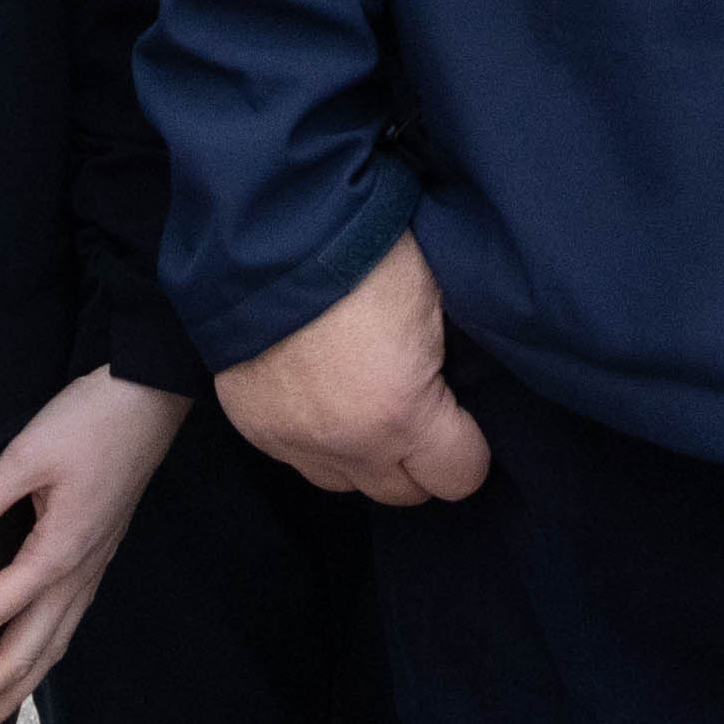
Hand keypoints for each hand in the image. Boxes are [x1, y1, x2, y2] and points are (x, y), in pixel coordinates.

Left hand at [0, 367, 194, 723]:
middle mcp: (77, 579)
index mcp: (56, 556)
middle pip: (17, 661)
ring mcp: (91, 574)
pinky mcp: (95, 562)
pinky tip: (23, 672)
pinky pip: (62, 633)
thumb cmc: (92, 419)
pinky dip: (37, 667)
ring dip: (6, 699)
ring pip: (46, 656)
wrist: (154, 396)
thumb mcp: (24, 456)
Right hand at [214, 233, 492, 504]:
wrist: (271, 230)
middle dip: (419, 460)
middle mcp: (346, 444)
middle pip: (403, 493)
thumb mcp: (435, 301)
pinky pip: (299, 459)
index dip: (470, 447)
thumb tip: (459, 385)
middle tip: (419, 412)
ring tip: (366, 405)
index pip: (460, 477)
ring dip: (364, 456)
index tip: (462, 418)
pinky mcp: (253, 427)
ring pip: (347, 483)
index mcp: (401, 413)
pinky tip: (320, 395)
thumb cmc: (367, 253)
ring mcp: (293, 441)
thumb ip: (450, 363)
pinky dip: (316, 438)